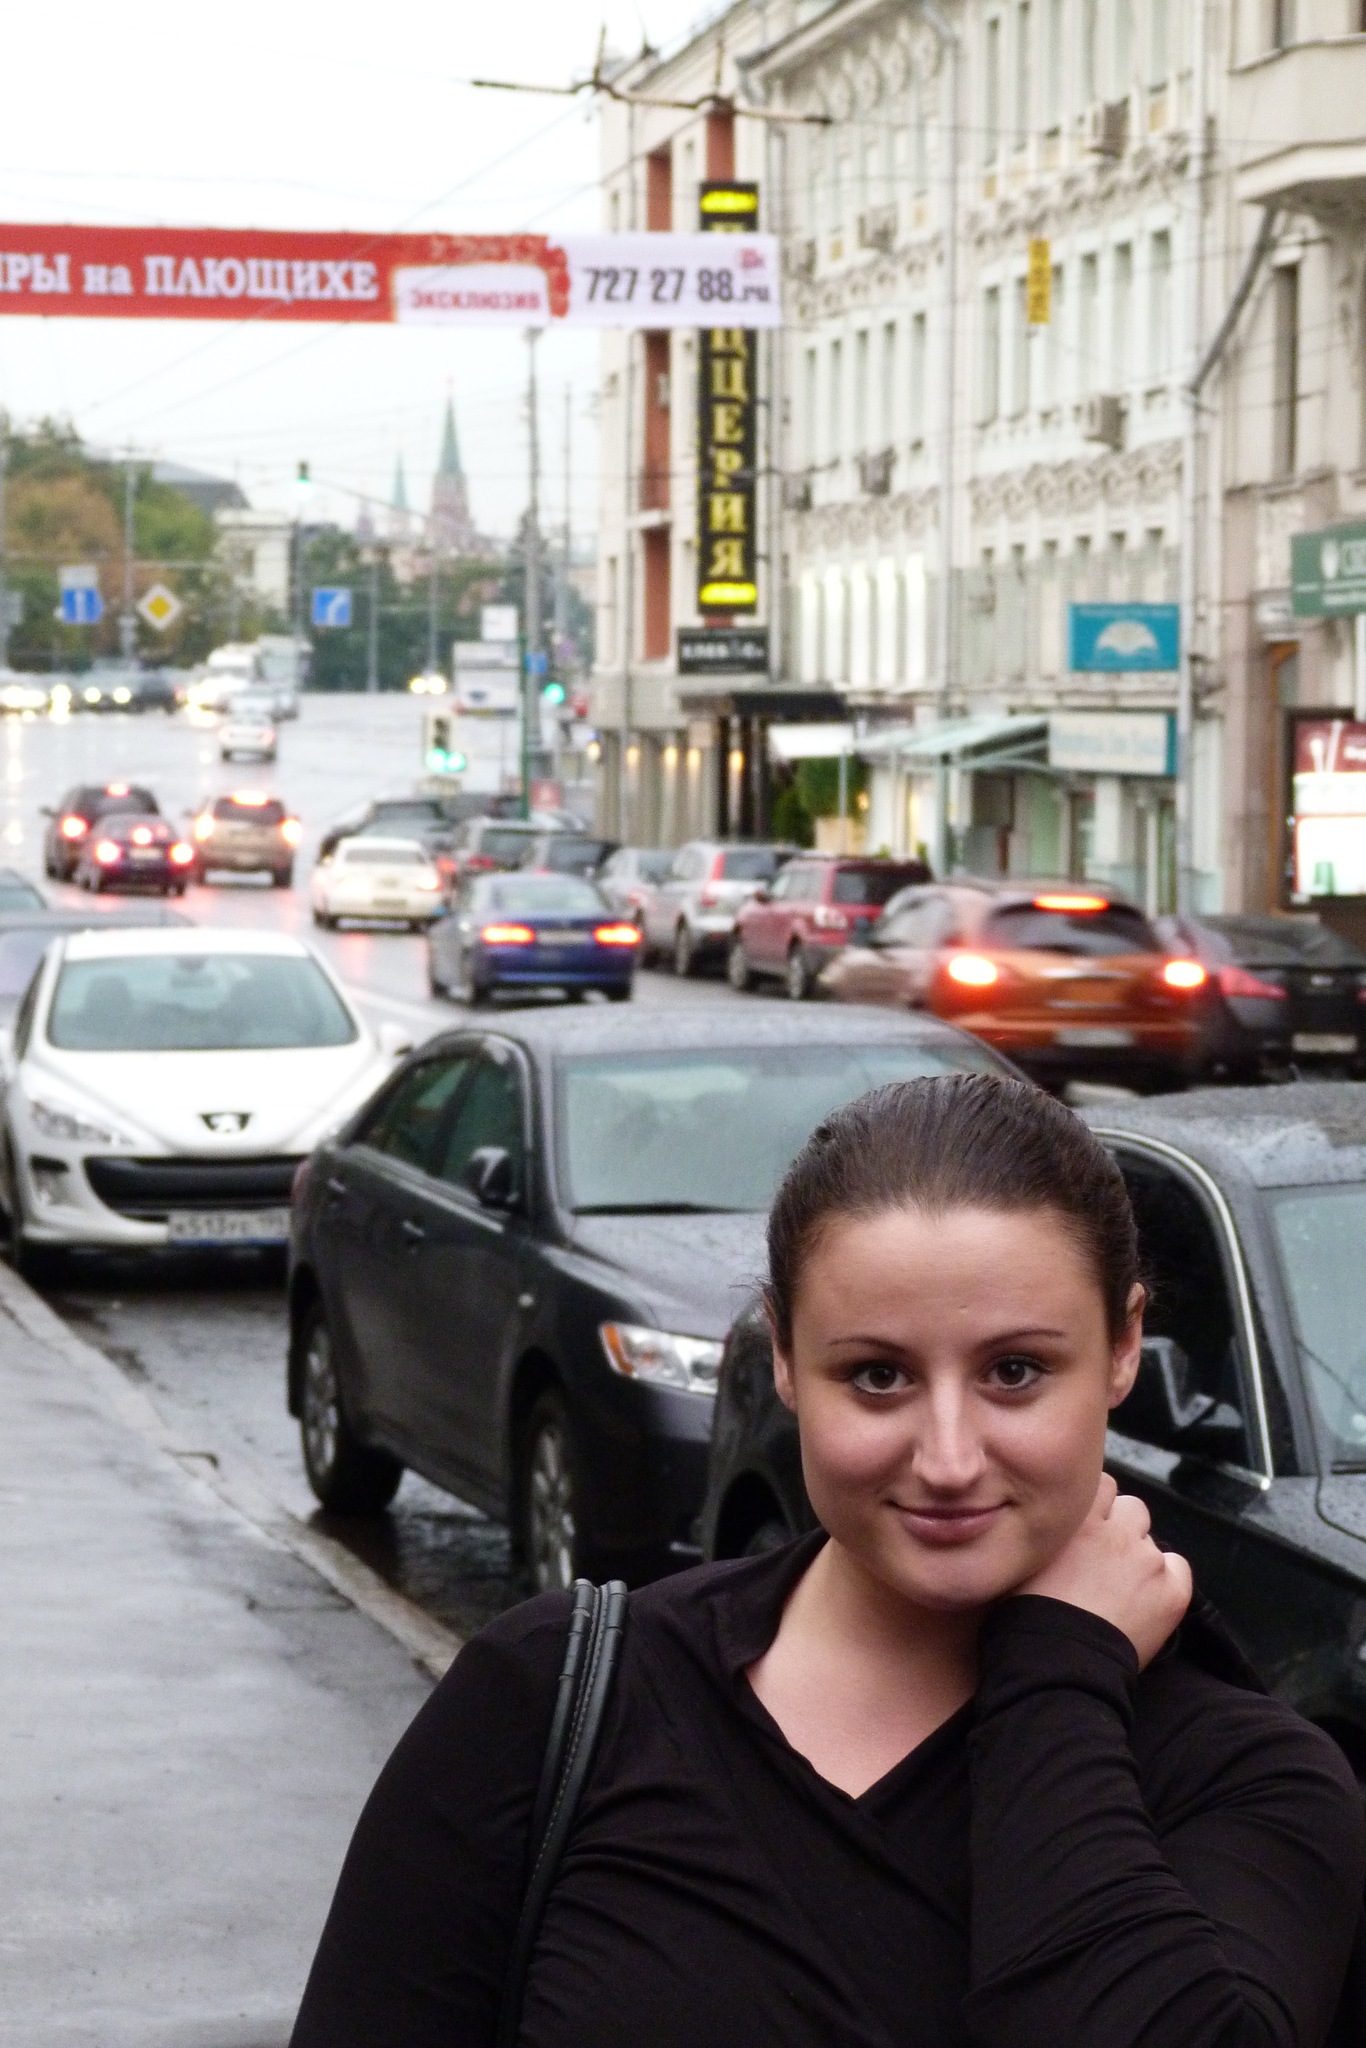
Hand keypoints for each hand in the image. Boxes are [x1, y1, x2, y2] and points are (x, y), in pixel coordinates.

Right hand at [1017, 1475, 1192, 1668]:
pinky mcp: (1173, 1592)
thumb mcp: (1023, 1559)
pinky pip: (1178, 1568)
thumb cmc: (1025, 1617)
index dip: (1098, 1507)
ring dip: (1140, 1558)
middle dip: (1122, 1529)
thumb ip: (1044, 1533)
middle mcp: (1117, 1531)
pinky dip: (1167, 1581)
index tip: (1089, 1527)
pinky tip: (1147, 1602)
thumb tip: (1044, 1523)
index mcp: (1078, 1519)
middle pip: (1132, 1509)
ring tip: (1121, 1590)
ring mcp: (1148, 1560)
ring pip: (1152, 1542)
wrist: (1057, 1665)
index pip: (1103, 1484)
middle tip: (1104, 1562)